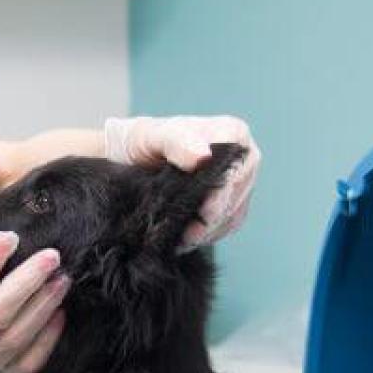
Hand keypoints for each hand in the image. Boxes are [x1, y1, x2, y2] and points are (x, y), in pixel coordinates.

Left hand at [102, 115, 260, 250]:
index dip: (221, 193)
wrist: (129, 157)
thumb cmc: (142, 141)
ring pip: (233, 213)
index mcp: (233, 132)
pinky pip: (228, 225)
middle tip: (187, 235)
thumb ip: (176, 142)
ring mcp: (238, 181)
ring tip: (183, 239)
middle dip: (213, 218)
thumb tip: (202, 157)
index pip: (236, 169)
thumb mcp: (152, 136)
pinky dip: (209, 234)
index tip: (202, 212)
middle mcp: (243, 156)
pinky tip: (187, 239)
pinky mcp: (229, 202)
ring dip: (208, 230)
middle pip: (237, 195)